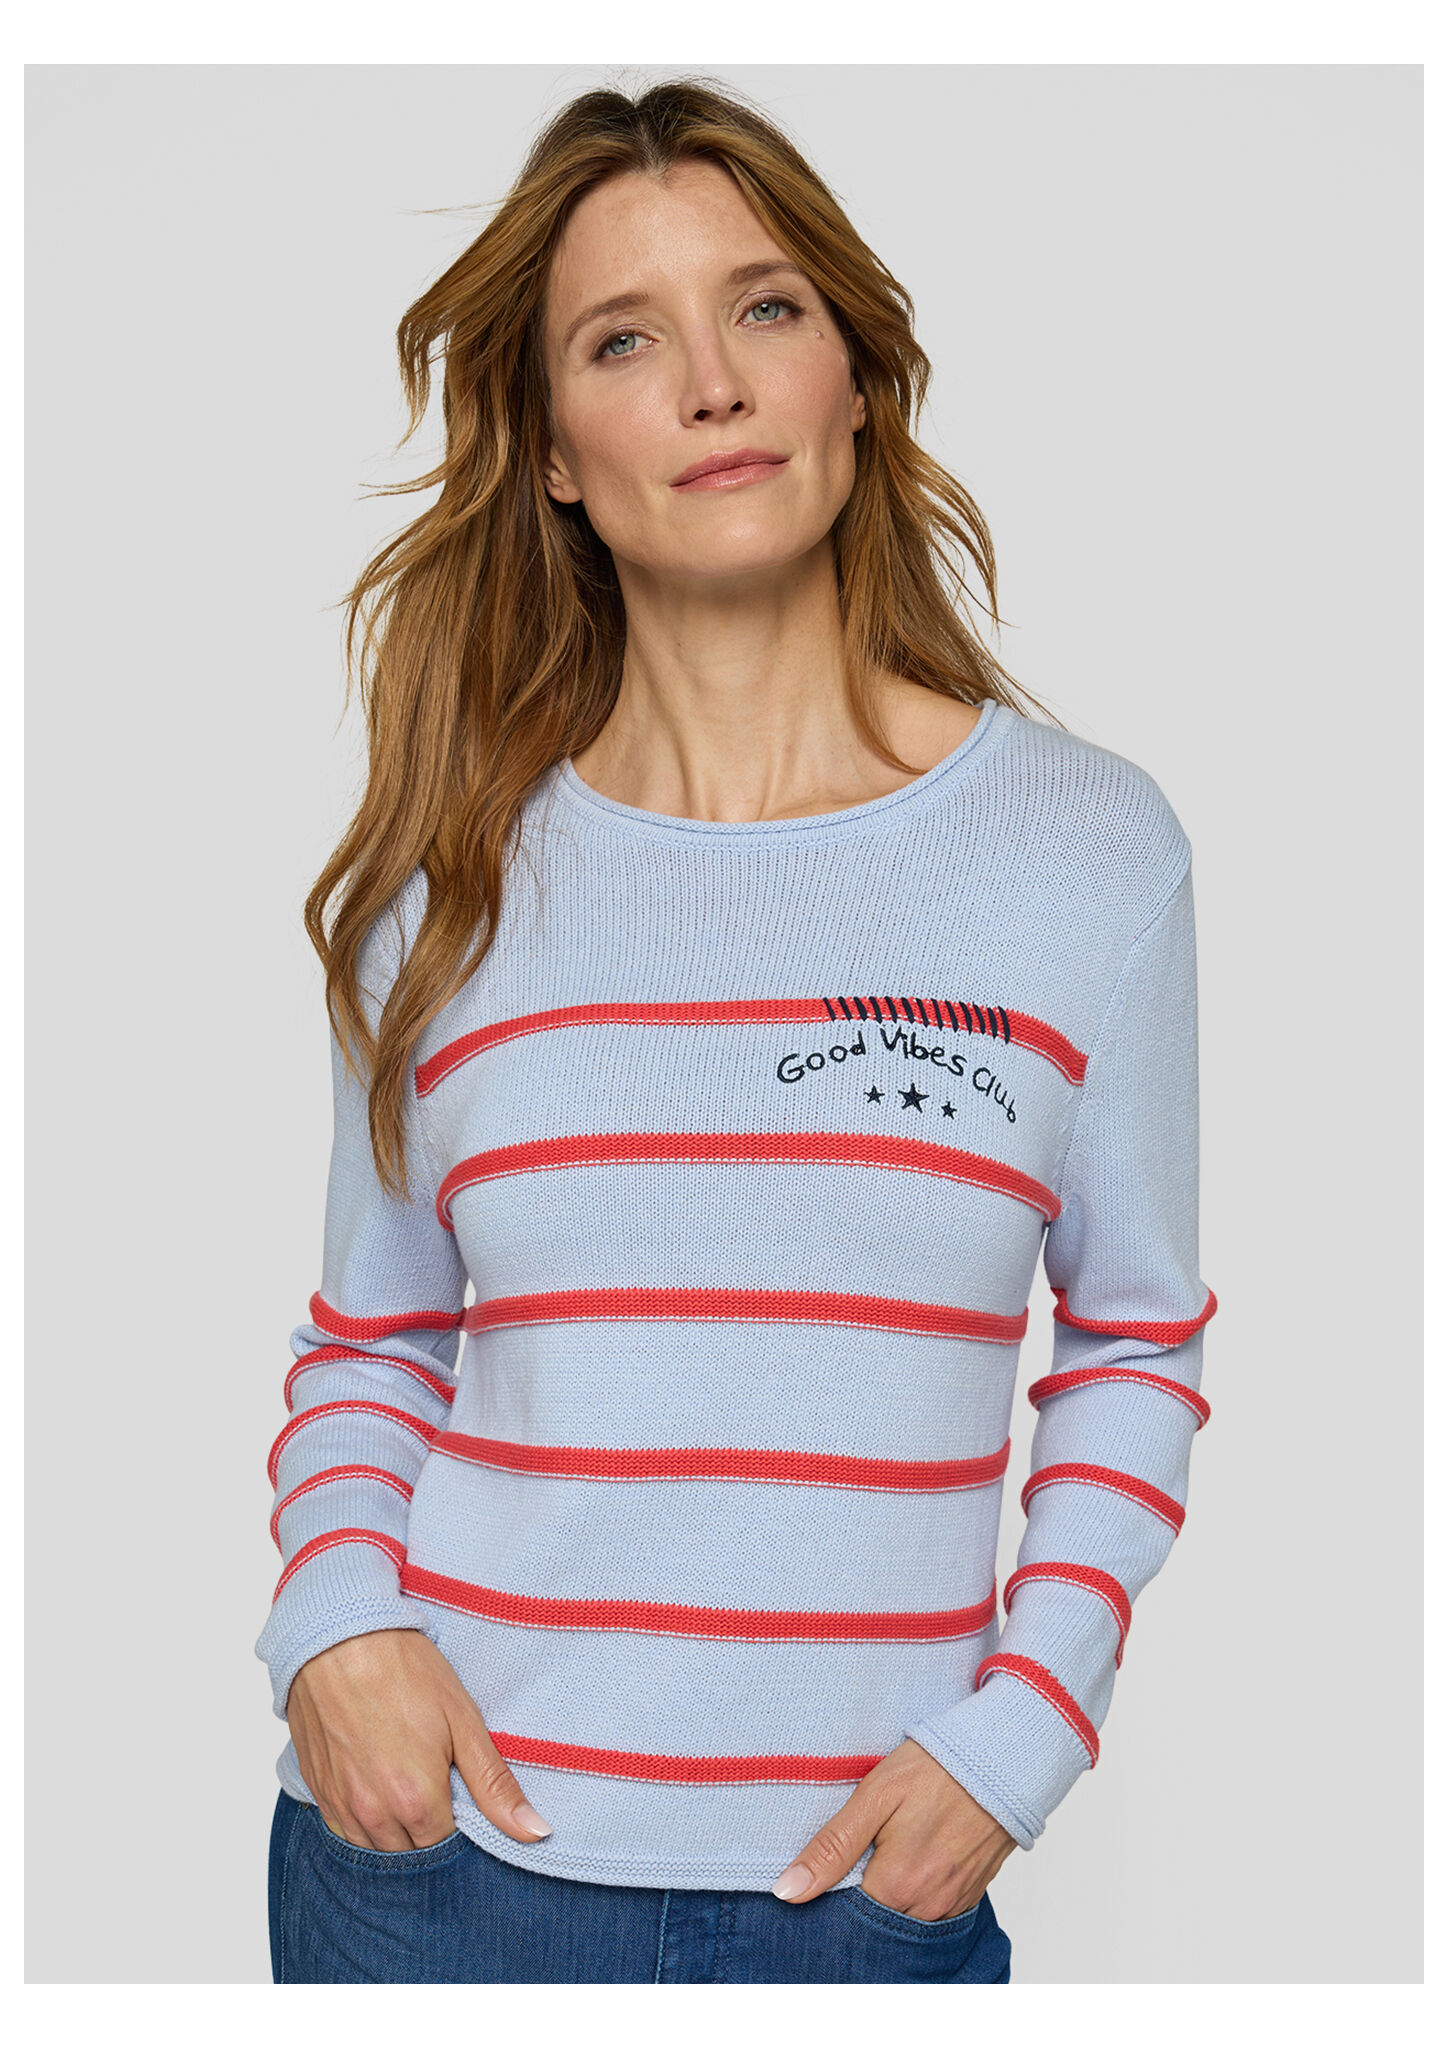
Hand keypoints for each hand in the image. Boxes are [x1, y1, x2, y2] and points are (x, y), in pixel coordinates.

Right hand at [286, 1626, 552, 1851]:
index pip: (448, 1848)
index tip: (462, 1794)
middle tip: (437, 1784)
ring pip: (376, 1848)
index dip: (460, 1824)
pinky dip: (364, 1821)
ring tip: (407, 1784)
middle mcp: (375, 1816)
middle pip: (412, 1853)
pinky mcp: (317, 1792)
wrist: (337, 1638)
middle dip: (429, 1831)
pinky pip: (344, 1831)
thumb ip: (495, 1785)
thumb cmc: (403, 1669)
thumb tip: (534, 1832)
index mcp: (417, 1803)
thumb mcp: (462, 1719)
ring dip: (396, 1831)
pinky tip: (376, 1786)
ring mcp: (341, 1807)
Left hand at [771, 1738, 1016, 1919]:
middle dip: (856, 1900)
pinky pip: (930, 1912)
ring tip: (881, 1854)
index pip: (842, 1916)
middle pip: (874, 1923)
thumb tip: (787, 1891)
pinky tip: (908, 1860)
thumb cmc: (936, 1768)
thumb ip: (832, 1847)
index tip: (822, 1868)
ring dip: (886, 1897)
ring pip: (902, 1920)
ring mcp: (952, 1905)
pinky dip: (913, 1895)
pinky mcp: (969, 1896)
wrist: (1002, 1757)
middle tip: (853, 1855)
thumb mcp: (875, 1795)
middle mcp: (926, 1908)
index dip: (825, 1895)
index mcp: (896, 1886)